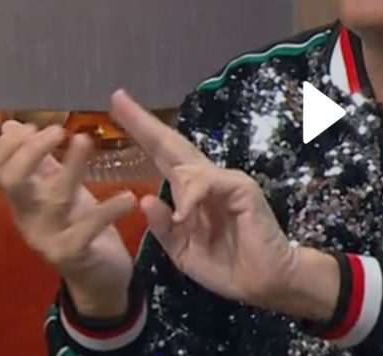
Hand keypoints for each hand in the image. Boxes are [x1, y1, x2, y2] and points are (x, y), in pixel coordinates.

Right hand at [0, 121, 136, 317]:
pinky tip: (129, 197)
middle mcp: (27, 218)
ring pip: (54, 198)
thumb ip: (39, 161)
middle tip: (58, 130)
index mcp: (21, 200)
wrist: (98, 278)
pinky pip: (88, 228)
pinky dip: (109, 209)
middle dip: (30, 151)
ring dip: (71, 167)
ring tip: (85, 141)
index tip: (30, 126)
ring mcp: (48, 238)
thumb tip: (12, 125)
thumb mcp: (58, 190)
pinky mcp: (73, 254)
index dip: (5, 146)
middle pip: (11, 180)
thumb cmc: (79, 226)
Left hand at [107, 90, 338, 321]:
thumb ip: (164, 228)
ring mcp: (225, 180)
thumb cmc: (227, 267)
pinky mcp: (240, 187)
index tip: (117, 107)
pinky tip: (184, 217)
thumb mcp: (183, 251)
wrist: (265, 283)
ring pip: (187, 167)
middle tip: (118, 99)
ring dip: (177, 189)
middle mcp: (207, 180)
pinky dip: (192, 199)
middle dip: (143, 123)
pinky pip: (207, 184)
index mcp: (192, 194)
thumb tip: (144, 199)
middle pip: (171, 145)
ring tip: (182, 222)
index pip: (163, 157)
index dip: (141, 134)